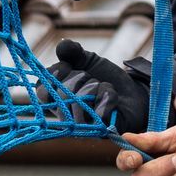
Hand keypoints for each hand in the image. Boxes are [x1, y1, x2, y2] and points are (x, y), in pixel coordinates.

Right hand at [35, 40, 150, 130]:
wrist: (133, 89)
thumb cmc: (105, 77)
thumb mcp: (87, 60)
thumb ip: (72, 52)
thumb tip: (63, 45)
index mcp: (56, 98)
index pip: (42, 89)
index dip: (55, 74)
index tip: (68, 66)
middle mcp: (65, 115)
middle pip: (61, 93)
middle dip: (79, 78)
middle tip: (90, 78)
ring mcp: (82, 125)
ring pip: (79, 101)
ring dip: (93, 86)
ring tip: (101, 86)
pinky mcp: (99, 131)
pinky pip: (99, 110)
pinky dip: (107, 94)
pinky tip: (111, 94)